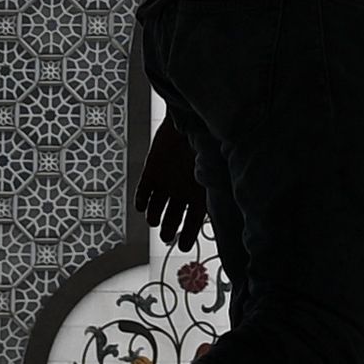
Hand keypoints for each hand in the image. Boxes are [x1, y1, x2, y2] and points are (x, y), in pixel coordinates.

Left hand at [137, 110, 209, 247]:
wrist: (190, 117)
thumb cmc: (207, 144)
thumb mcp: (215, 169)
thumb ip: (216, 189)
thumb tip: (223, 211)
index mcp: (199, 193)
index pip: (193, 221)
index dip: (188, 235)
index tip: (183, 247)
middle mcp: (181, 191)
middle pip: (172, 218)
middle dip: (168, 229)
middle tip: (166, 237)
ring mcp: (165, 181)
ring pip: (155, 208)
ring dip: (154, 215)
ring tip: (155, 220)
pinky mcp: (150, 170)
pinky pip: (143, 191)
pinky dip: (141, 200)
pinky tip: (141, 207)